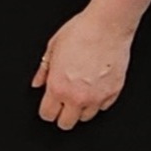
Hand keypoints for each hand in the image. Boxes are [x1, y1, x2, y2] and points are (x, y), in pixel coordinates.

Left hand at [31, 7, 133, 129]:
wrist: (108, 25)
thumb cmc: (81, 31)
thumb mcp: (53, 47)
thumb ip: (43, 70)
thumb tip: (37, 82)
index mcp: (58, 86)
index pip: (47, 115)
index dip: (47, 110)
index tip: (49, 106)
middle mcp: (77, 96)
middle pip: (66, 124)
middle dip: (63, 114)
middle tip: (64, 102)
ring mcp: (97, 98)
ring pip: (86, 118)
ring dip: (81, 108)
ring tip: (81, 91)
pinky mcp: (113, 93)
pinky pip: (103, 107)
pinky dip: (99, 101)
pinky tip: (95, 86)